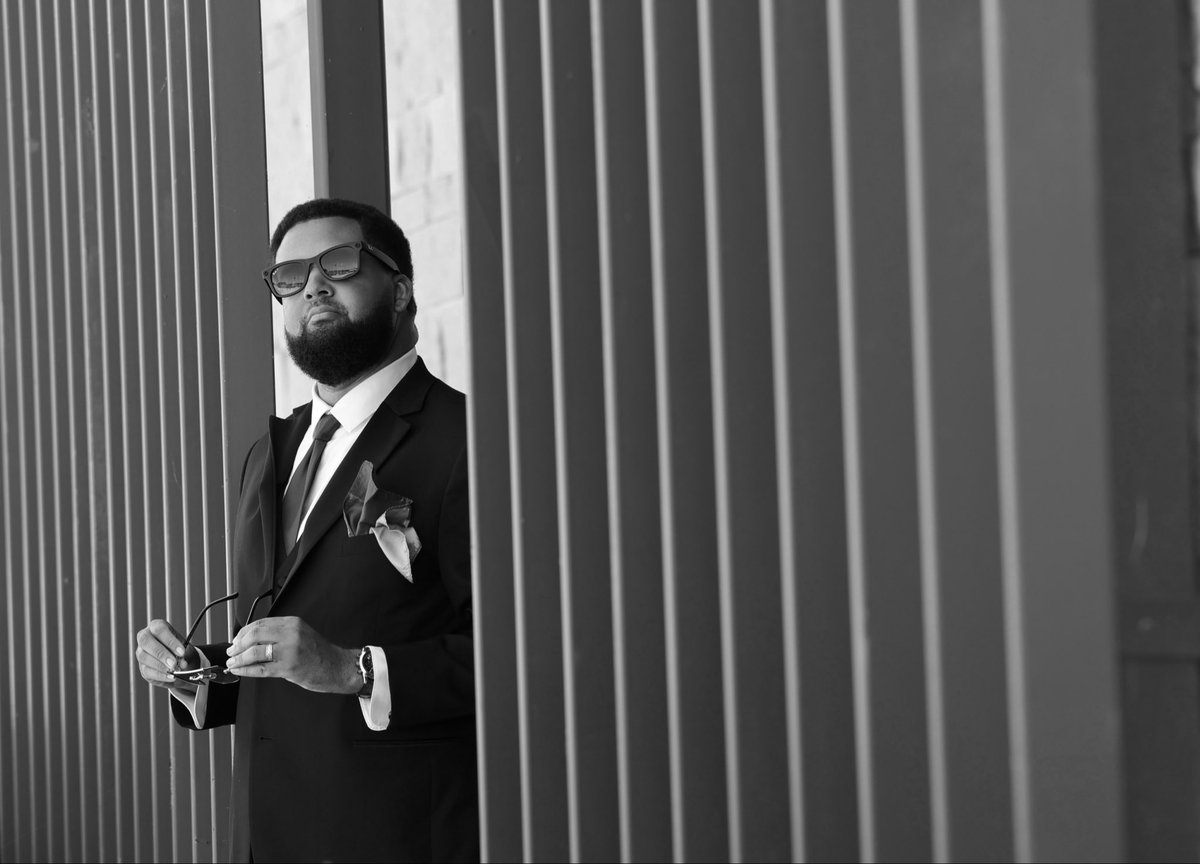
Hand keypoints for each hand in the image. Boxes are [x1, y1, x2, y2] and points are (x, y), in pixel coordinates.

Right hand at [135, 619, 199, 694]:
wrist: (179, 662)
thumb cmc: (180, 650)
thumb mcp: (185, 648)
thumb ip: (183, 654)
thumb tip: (181, 663)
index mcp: (156, 626)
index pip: (159, 629)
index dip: (170, 641)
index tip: (181, 652)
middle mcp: (145, 637)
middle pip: (146, 641)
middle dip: (161, 653)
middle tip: (174, 663)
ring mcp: (141, 652)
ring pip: (144, 657)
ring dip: (160, 665)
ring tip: (174, 671)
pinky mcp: (142, 666)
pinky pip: (147, 670)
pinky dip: (160, 675)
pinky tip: (170, 676)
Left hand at [225, 616, 358, 694]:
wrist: (338, 667)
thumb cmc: (319, 653)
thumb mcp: (300, 634)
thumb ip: (280, 634)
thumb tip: (252, 640)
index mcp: (292, 622)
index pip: (260, 623)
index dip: (243, 632)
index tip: (235, 640)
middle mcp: (291, 633)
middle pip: (255, 635)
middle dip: (238, 644)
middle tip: (231, 652)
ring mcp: (290, 650)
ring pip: (255, 652)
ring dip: (239, 658)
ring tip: (232, 663)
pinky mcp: (289, 667)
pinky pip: (261, 669)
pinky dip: (246, 670)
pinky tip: (239, 671)